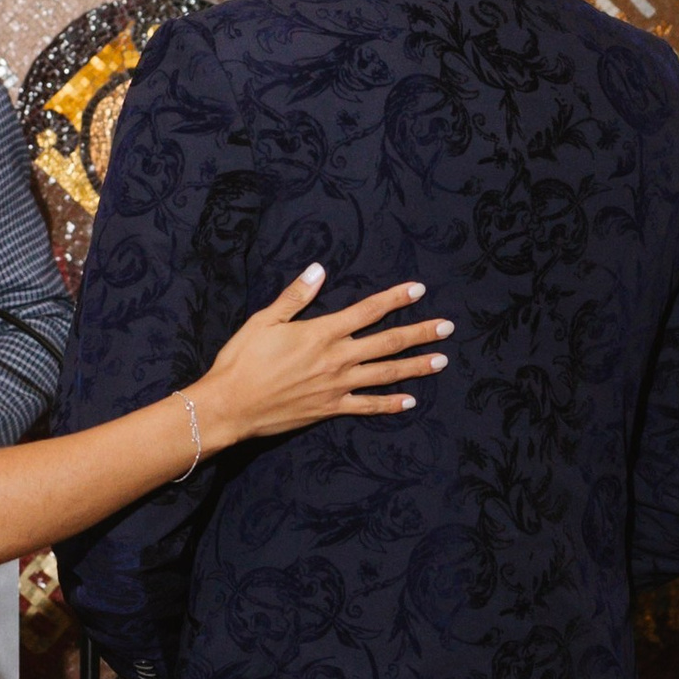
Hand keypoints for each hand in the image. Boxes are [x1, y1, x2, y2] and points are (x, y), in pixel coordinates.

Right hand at [190, 268, 449, 448]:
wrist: (231, 405)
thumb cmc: (242, 360)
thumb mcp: (264, 320)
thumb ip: (295, 296)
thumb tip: (318, 269)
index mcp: (323, 332)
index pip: (368, 310)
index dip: (395, 298)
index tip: (419, 289)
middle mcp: (337, 358)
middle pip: (388, 342)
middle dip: (420, 332)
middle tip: (447, 327)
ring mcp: (337, 386)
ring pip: (386, 374)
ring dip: (415, 367)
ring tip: (441, 360)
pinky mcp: (330, 408)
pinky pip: (367, 406)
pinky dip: (389, 404)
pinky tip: (410, 401)